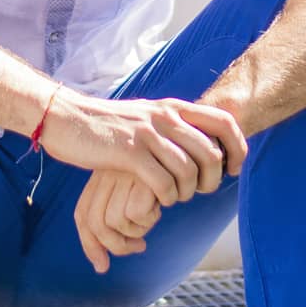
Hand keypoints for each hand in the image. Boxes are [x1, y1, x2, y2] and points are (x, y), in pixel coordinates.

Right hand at [40, 91, 247, 206]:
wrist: (67, 118)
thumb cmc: (108, 125)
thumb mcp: (146, 115)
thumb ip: (172, 124)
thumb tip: (202, 141)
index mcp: (173, 107)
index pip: (225, 121)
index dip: (238, 148)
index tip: (232, 170)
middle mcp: (165, 117)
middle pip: (211, 155)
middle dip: (211, 181)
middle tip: (198, 192)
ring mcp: (148, 134)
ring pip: (189, 172)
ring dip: (186, 193)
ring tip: (174, 197)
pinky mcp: (129, 153)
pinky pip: (164, 183)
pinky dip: (166, 197)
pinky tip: (157, 200)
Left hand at [75, 168, 162, 273]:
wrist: (187, 152)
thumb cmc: (164, 180)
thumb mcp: (136, 196)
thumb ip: (115, 220)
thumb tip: (100, 268)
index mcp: (101, 174)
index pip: (82, 214)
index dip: (90, 245)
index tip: (102, 265)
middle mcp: (107, 171)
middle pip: (95, 223)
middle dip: (116, 246)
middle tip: (139, 246)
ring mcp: (122, 172)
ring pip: (114, 221)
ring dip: (138, 229)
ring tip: (153, 216)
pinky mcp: (140, 175)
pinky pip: (136, 214)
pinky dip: (150, 218)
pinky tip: (161, 206)